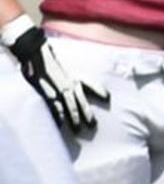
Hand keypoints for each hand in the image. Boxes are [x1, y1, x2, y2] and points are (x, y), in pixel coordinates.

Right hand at [1, 15, 103, 135]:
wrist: (36, 54)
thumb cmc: (51, 60)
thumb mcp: (68, 67)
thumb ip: (76, 75)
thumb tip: (90, 82)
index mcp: (75, 76)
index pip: (91, 84)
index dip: (99, 91)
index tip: (108, 98)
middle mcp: (69, 83)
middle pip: (80, 101)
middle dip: (87, 113)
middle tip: (93, 125)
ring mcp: (58, 89)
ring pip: (69, 106)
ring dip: (74, 118)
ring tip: (79, 129)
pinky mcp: (48, 92)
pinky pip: (54, 106)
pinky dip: (59, 116)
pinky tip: (62, 124)